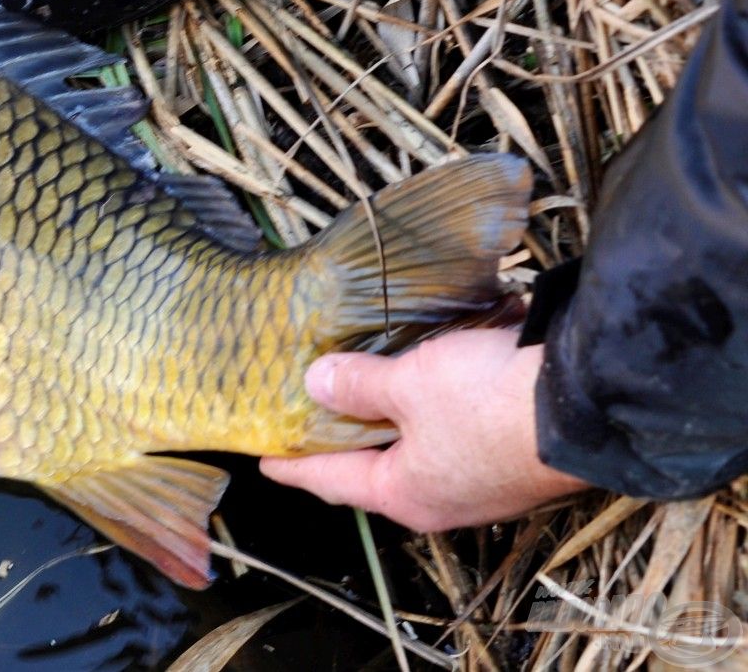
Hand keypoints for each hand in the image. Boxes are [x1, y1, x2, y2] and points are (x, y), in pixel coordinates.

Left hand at [259, 328, 588, 531]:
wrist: (593, 402)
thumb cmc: (489, 402)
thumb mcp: (409, 384)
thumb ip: (359, 384)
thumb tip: (316, 384)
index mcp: (407, 494)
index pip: (331, 480)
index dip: (293, 466)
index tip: (263, 460)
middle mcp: (445, 496)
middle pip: (377, 464)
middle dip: (343, 437)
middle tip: (306, 412)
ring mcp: (485, 476)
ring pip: (421, 440)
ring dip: (395, 409)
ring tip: (359, 379)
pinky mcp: (516, 448)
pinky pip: (461, 422)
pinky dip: (439, 394)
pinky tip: (429, 361)